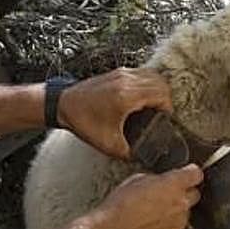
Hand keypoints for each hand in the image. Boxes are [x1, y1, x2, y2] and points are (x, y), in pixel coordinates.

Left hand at [57, 68, 172, 159]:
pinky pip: (142, 72)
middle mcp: (126, 80)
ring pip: (153, 75)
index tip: (163, 120)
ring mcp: (121, 73)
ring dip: (158, 89)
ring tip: (153, 106)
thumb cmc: (83, 121)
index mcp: (127, 96)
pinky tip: (141, 98)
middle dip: (165, 99)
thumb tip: (144, 156)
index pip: (162, 95)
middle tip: (160, 114)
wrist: (62, 105)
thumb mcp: (108, 144)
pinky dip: (147, 83)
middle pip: (161, 83)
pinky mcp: (116, 72)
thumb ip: (130, 152)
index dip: (167, 109)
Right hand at [97, 164, 202, 228]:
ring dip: (175, 212)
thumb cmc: (121, 205)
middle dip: (184, 194)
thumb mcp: (137, 179)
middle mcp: (181, 203)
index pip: (196, 174)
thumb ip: (157, 179)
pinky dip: (169, 228)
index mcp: (174, 184)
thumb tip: (162, 182)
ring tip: (154, 214)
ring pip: (185, 214)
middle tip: (166, 196)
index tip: (188, 174)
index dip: (191, 173)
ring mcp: (180, 223)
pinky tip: (153, 226)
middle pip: (194, 195)